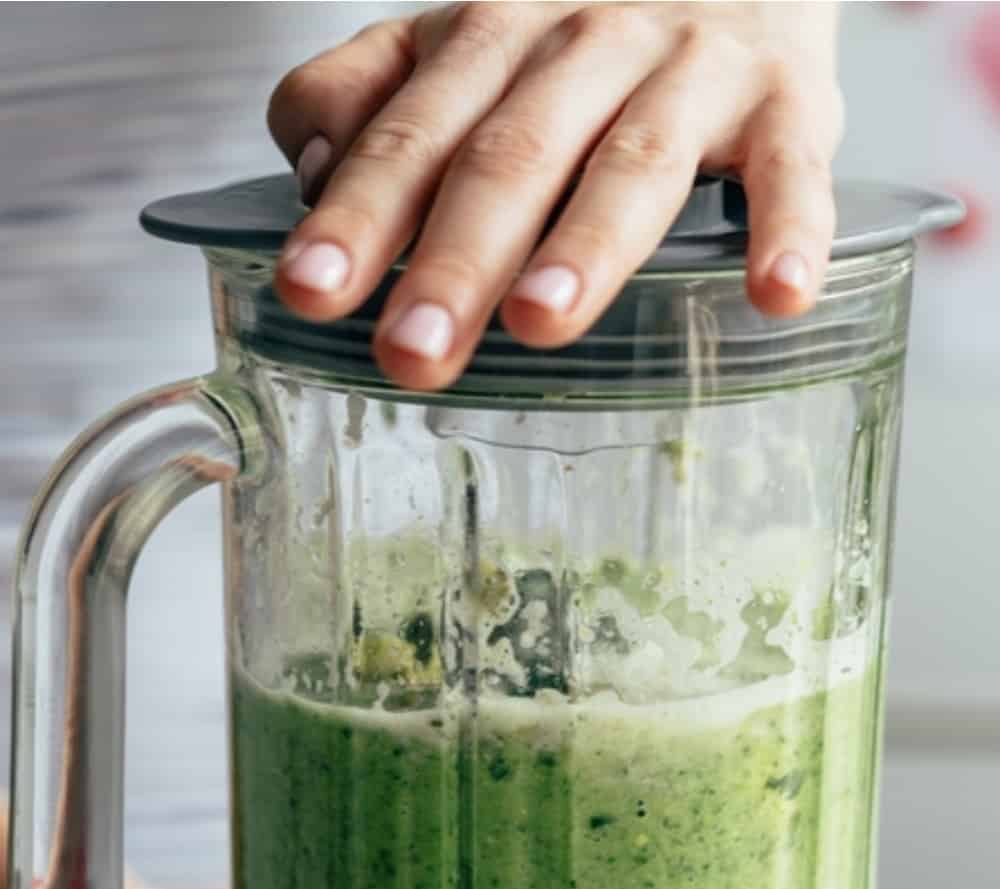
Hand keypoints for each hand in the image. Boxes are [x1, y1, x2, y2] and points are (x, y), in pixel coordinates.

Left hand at [268, 1, 841, 391]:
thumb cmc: (579, 27)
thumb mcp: (461, 41)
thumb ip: (372, 94)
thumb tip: (310, 168)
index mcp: (488, 40)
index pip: (413, 133)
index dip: (357, 212)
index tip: (308, 291)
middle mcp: (583, 45)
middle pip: (510, 156)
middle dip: (455, 258)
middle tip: (413, 351)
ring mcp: (690, 68)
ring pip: (633, 159)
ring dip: (587, 244)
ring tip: (541, 323)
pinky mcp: (790, 97)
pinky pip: (792, 163)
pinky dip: (789, 225)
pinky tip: (775, 294)